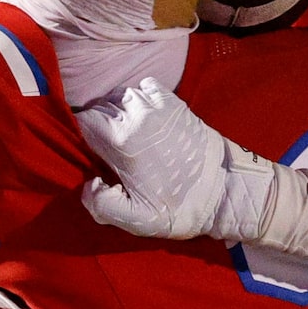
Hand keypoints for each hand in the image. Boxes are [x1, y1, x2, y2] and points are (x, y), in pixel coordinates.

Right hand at [78, 78, 278, 241]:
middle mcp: (137, 112)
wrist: (229, 192)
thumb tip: (88, 184)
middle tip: (108, 152)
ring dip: (116, 112)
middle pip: (98, 108)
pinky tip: (144, 120)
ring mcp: (158, 103)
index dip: (78, 137)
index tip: (88, 154)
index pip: (80, 121)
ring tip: (126, 137)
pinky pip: (144, 88)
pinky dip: (139, 99)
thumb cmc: (183, 208)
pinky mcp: (176, 102)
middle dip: (96, 127)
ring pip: (120, 96)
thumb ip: (101, 205)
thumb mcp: (137, 220)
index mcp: (121, 138)